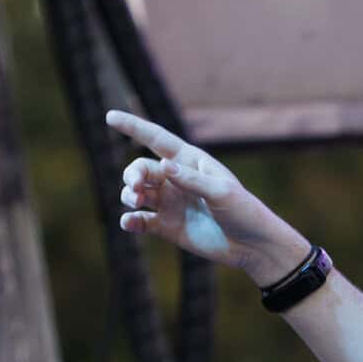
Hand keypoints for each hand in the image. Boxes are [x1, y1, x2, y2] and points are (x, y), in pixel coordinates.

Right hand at [107, 110, 304, 277]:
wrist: (252, 245)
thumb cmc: (243, 211)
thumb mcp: (221, 192)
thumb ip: (192, 180)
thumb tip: (163, 166)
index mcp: (189, 161)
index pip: (156, 139)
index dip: (133, 126)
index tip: (110, 116)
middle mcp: (175, 179)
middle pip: (141, 169)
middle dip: (132, 175)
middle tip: (135, 189)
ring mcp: (170, 203)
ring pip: (136, 193)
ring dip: (128, 195)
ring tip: (134, 202)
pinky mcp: (167, 227)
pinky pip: (142, 221)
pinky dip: (131, 221)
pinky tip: (128, 223)